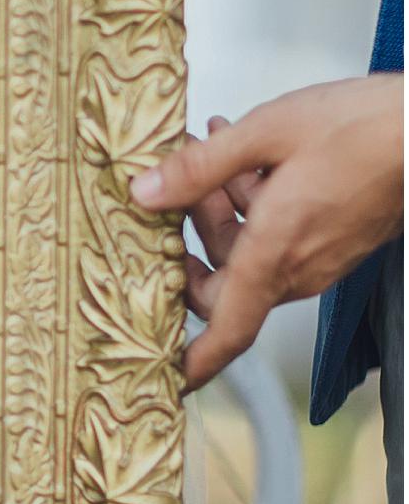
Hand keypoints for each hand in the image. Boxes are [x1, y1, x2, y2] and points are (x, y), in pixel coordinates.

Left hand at [131, 75, 404, 388]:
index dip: (194, 361)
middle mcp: (299, 268)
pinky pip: (280, 237)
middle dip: (194, 233)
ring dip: (224, 205)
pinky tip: (250, 155)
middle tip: (180, 182)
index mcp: (275, 254)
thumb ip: (198, 168)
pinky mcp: (336, 240)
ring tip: (212, 143)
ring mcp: (321, 257)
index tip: (165, 375)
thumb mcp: (264, 132)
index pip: (228, 331)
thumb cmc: (360, 128)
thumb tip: (143, 193)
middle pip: (225, 280)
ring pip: (250, 251)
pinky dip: (256, 202)